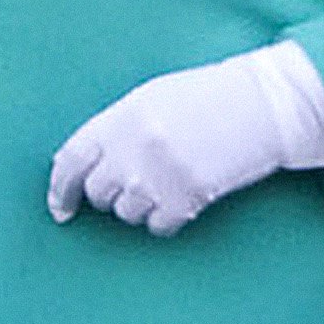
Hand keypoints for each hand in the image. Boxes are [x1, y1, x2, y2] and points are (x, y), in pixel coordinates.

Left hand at [48, 39, 323, 235]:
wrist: (263, 105)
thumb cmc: (208, 97)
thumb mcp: (151, 99)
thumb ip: (115, 128)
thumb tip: (85, 164)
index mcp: (118, 118)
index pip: (71, 161)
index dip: (60, 189)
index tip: (60, 209)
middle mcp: (131, 149)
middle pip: (98, 193)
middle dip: (111, 194)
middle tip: (138, 179)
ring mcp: (157, 177)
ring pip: (127, 213)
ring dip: (140, 206)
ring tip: (167, 182)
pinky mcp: (186, 199)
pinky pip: (158, 226)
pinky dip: (166, 219)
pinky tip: (184, 198)